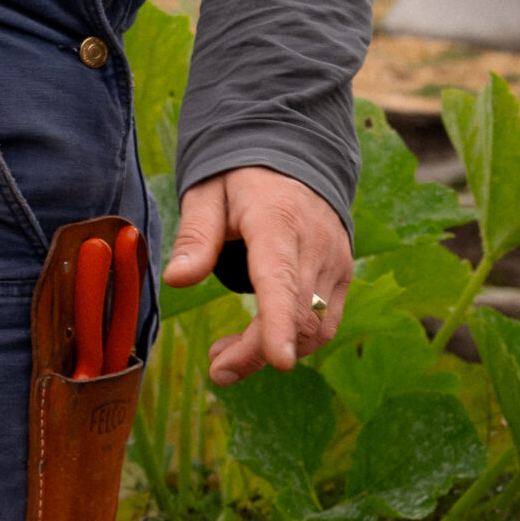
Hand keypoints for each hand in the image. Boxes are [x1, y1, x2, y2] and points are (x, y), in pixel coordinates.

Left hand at [162, 165, 352, 384]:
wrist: (293, 153)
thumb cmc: (241, 176)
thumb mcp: (207, 193)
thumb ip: (196, 236)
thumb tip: (177, 280)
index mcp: (277, 220)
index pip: (282, 277)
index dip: (280, 321)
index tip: (279, 360)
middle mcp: (315, 243)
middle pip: (297, 314)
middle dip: (256, 352)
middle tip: (216, 368)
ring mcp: (335, 260)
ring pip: (316, 327)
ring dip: (272, 351)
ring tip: (227, 357)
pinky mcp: (342, 273)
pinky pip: (326, 322)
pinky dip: (294, 340)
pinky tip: (258, 342)